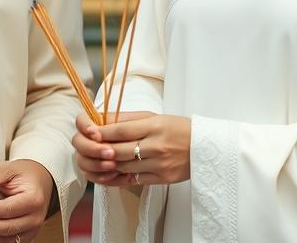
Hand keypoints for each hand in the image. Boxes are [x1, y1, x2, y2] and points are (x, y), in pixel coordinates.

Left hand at [0, 159, 55, 242]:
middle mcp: (36, 217)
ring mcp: (33, 228)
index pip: (4, 210)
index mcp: (33, 199)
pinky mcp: (28, 234)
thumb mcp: (6, 168)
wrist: (40, 179)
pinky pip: (8, 242)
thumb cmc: (25, 173)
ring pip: (5, 239)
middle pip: (4, 227)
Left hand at [74, 111, 189, 186]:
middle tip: (91, 150)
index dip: (102, 133)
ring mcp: (160, 164)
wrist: (205, 147)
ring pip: (125, 167)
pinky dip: (124, 176)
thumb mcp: (156, 117)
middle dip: (102, 151)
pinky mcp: (163, 178)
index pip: (121, 130)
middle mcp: (156, 145)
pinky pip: (137, 179)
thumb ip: (130, 120)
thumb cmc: (179, 128)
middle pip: (120, 151)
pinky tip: (117, 172)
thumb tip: (104, 121)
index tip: (90, 133)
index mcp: (154, 126)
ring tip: (102, 161)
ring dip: (110, 165)